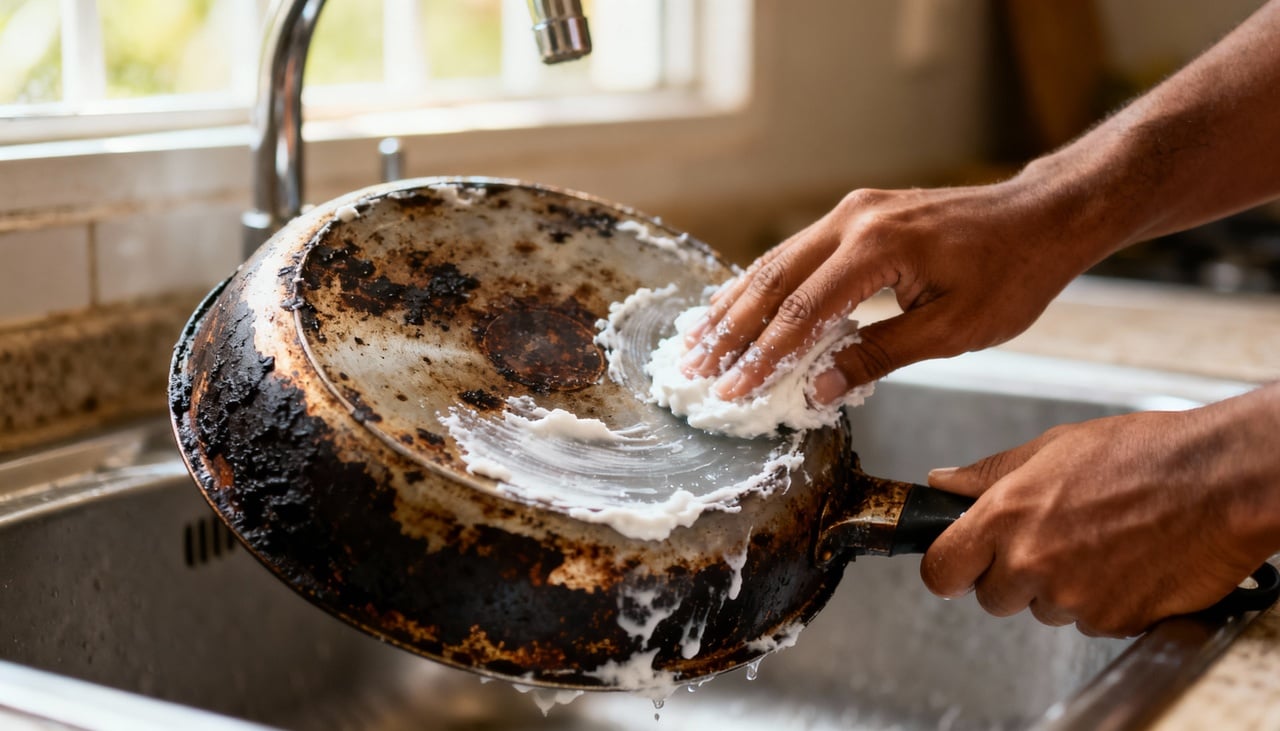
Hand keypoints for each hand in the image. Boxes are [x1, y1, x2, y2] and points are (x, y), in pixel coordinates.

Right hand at [680, 181, 1111, 402]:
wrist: (1042, 217)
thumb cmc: (1011, 274)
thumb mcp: (951, 329)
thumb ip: (878, 356)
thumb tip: (817, 388)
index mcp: (877, 247)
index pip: (802, 311)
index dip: (763, 356)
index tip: (733, 390)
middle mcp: (854, 219)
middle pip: (773, 280)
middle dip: (730, 329)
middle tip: (695, 368)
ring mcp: (853, 211)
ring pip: (776, 261)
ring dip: (736, 304)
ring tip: (699, 340)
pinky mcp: (858, 214)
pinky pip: (797, 252)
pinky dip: (764, 283)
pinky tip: (739, 304)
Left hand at [921, 385, 1279, 636]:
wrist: (1219, 481)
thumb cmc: (1142, 455)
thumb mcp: (1052, 448)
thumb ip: (989, 475)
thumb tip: (944, 483)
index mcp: (1005, 516)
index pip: (941, 571)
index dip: (948, 568)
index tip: (959, 562)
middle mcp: (1031, 563)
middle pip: (991, 597)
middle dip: (1011, 575)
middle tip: (1050, 539)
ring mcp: (1072, 598)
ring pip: (1043, 610)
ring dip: (1059, 587)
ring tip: (1098, 541)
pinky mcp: (1113, 621)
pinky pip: (1088, 622)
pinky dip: (1102, 600)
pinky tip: (1125, 561)